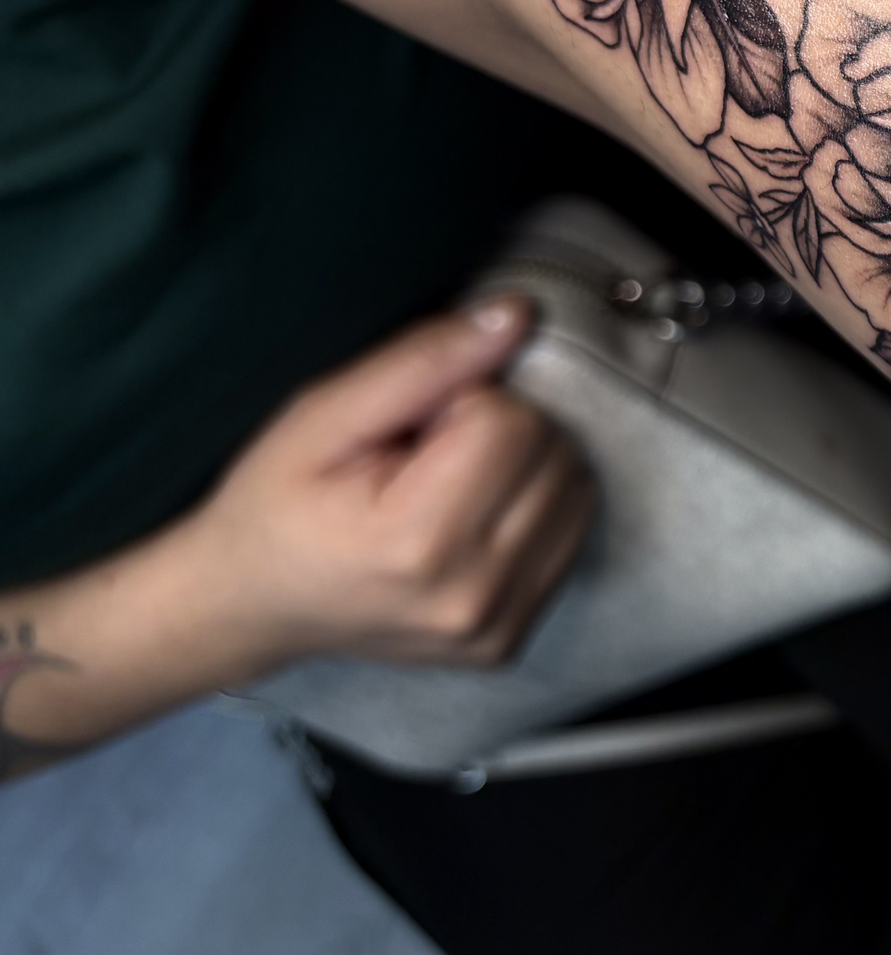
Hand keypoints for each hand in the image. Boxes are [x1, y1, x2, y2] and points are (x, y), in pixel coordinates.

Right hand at [182, 298, 593, 675]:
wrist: (249, 606)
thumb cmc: (275, 504)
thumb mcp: (322, 415)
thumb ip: (423, 361)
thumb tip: (518, 316)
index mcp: (416, 544)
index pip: (513, 420)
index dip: (466, 399)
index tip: (413, 429)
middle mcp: (472, 595)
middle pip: (555, 452)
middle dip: (502, 429)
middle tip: (426, 455)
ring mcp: (499, 627)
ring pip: (576, 488)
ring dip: (525, 466)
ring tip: (446, 485)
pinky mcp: (515, 638)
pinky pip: (571, 532)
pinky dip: (534, 506)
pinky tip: (470, 515)